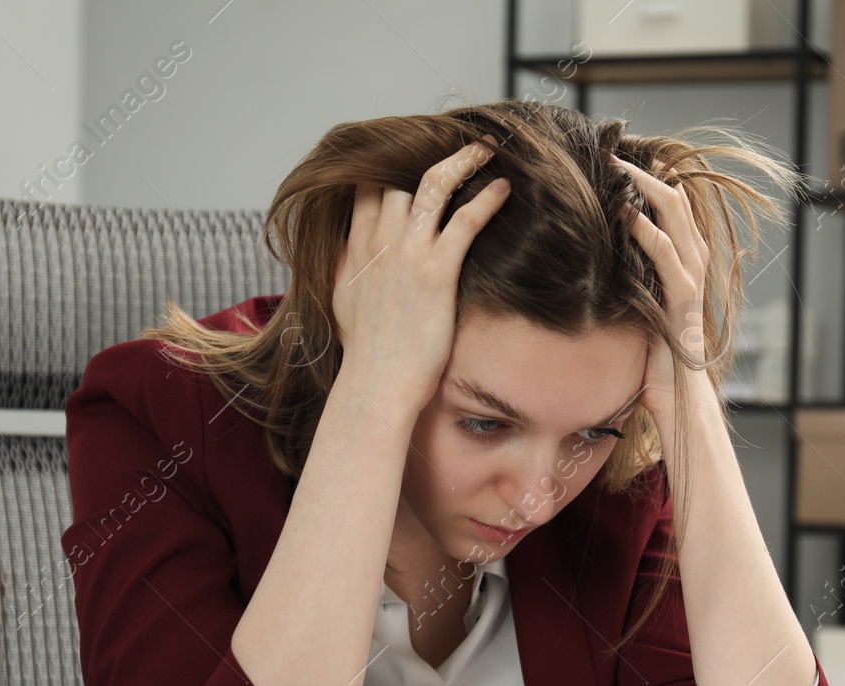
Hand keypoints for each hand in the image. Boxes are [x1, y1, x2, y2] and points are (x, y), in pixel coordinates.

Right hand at [332, 137, 509, 421]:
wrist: (376, 382)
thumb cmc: (365, 350)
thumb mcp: (340, 297)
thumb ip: (346, 263)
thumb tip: (349, 245)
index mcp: (355, 245)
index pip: (366, 184)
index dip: (390, 161)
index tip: (411, 152)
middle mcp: (379, 241)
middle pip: (399, 175)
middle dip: (426, 152)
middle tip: (456, 144)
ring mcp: (408, 254)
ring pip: (433, 185)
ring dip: (462, 161)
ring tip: (485, 149)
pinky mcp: (437, 272)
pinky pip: (465, 221)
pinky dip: (486, 200)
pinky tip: (504, 189)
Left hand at [613, 155, 714, 423]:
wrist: (679, 403)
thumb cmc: (655, 367)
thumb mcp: (637, 316)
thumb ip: (628, 289)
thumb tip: (596, 271)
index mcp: (684, 271)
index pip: (674, 214)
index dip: (654, 185)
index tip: (628, 164)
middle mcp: (693, 270)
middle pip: (677, 206)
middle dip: (648, 177)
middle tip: (617, 154)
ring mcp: (691, 284)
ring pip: (676, 222)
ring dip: (647, 191)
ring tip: (620, 168)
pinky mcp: (682, 302)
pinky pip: (666, 258)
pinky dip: (648, 233)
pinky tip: (628, 214)